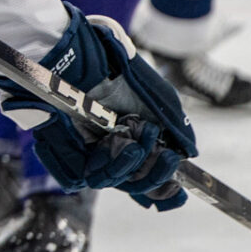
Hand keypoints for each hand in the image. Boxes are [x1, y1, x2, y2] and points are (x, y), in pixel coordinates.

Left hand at [0, 8, 197, 209]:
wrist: (83, 60)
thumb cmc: (119, 75)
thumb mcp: (158, 101)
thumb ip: (175, 128)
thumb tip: (188, 155)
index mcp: (130, 140)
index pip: (145, 175)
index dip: (161, 187)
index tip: (179, 191)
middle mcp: (108, 149)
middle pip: (131, 184)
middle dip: (154, 175)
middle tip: (167, 157)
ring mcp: (85, 151)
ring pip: (108, 181)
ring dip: (130, 166)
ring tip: (138, 144)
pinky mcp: (61, 151)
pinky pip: (79, 176)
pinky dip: (104, 166)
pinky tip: (115, 148)